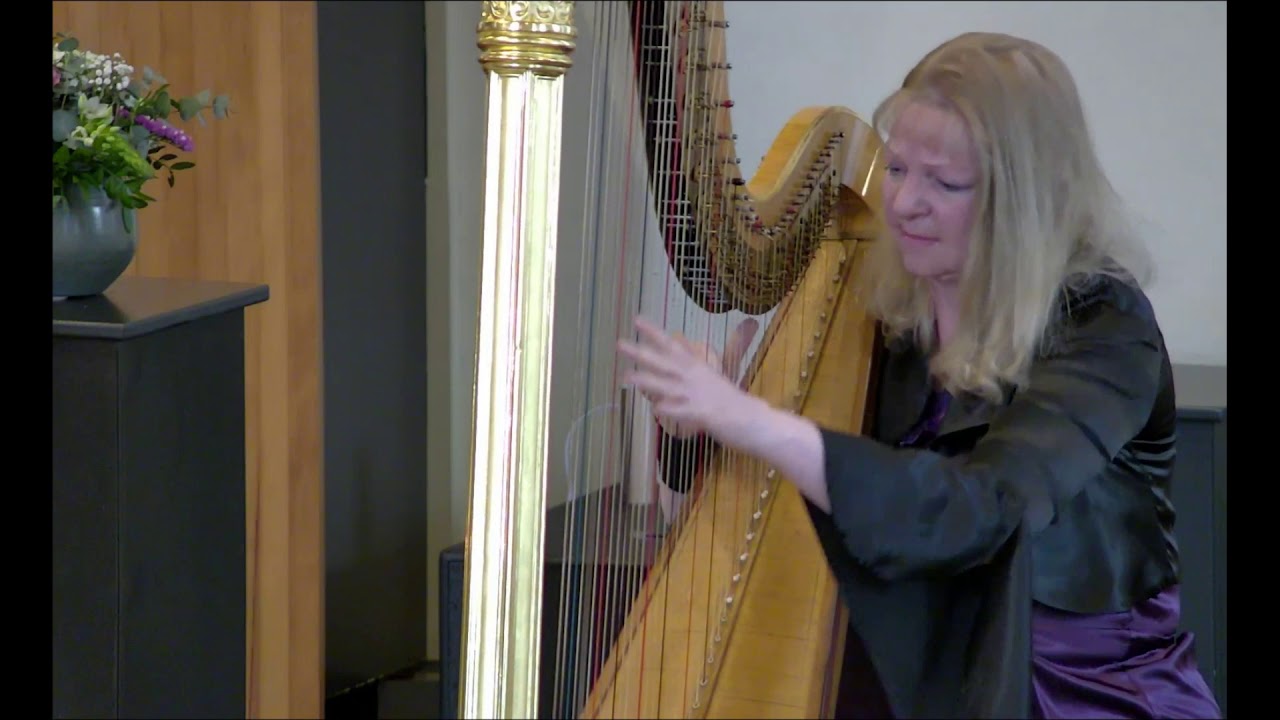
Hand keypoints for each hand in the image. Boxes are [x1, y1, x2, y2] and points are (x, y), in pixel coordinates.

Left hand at [618, 316, 759, 439]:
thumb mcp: (714, 381)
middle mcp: (696, 378)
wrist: (755, 420)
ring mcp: (699, 395)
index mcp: (699, 368)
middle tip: (619, 343)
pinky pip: (682, 411)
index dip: (654, 333)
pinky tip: (655, 409)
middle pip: (664, 362)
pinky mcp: (704, 414)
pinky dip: (670, 409)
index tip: (637, 320)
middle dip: (641, 352)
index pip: (674, 346)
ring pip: (668, 385)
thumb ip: (697, 372)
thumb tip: (682, 362)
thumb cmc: (735, 403)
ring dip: (647, 380)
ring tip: (626, 377)